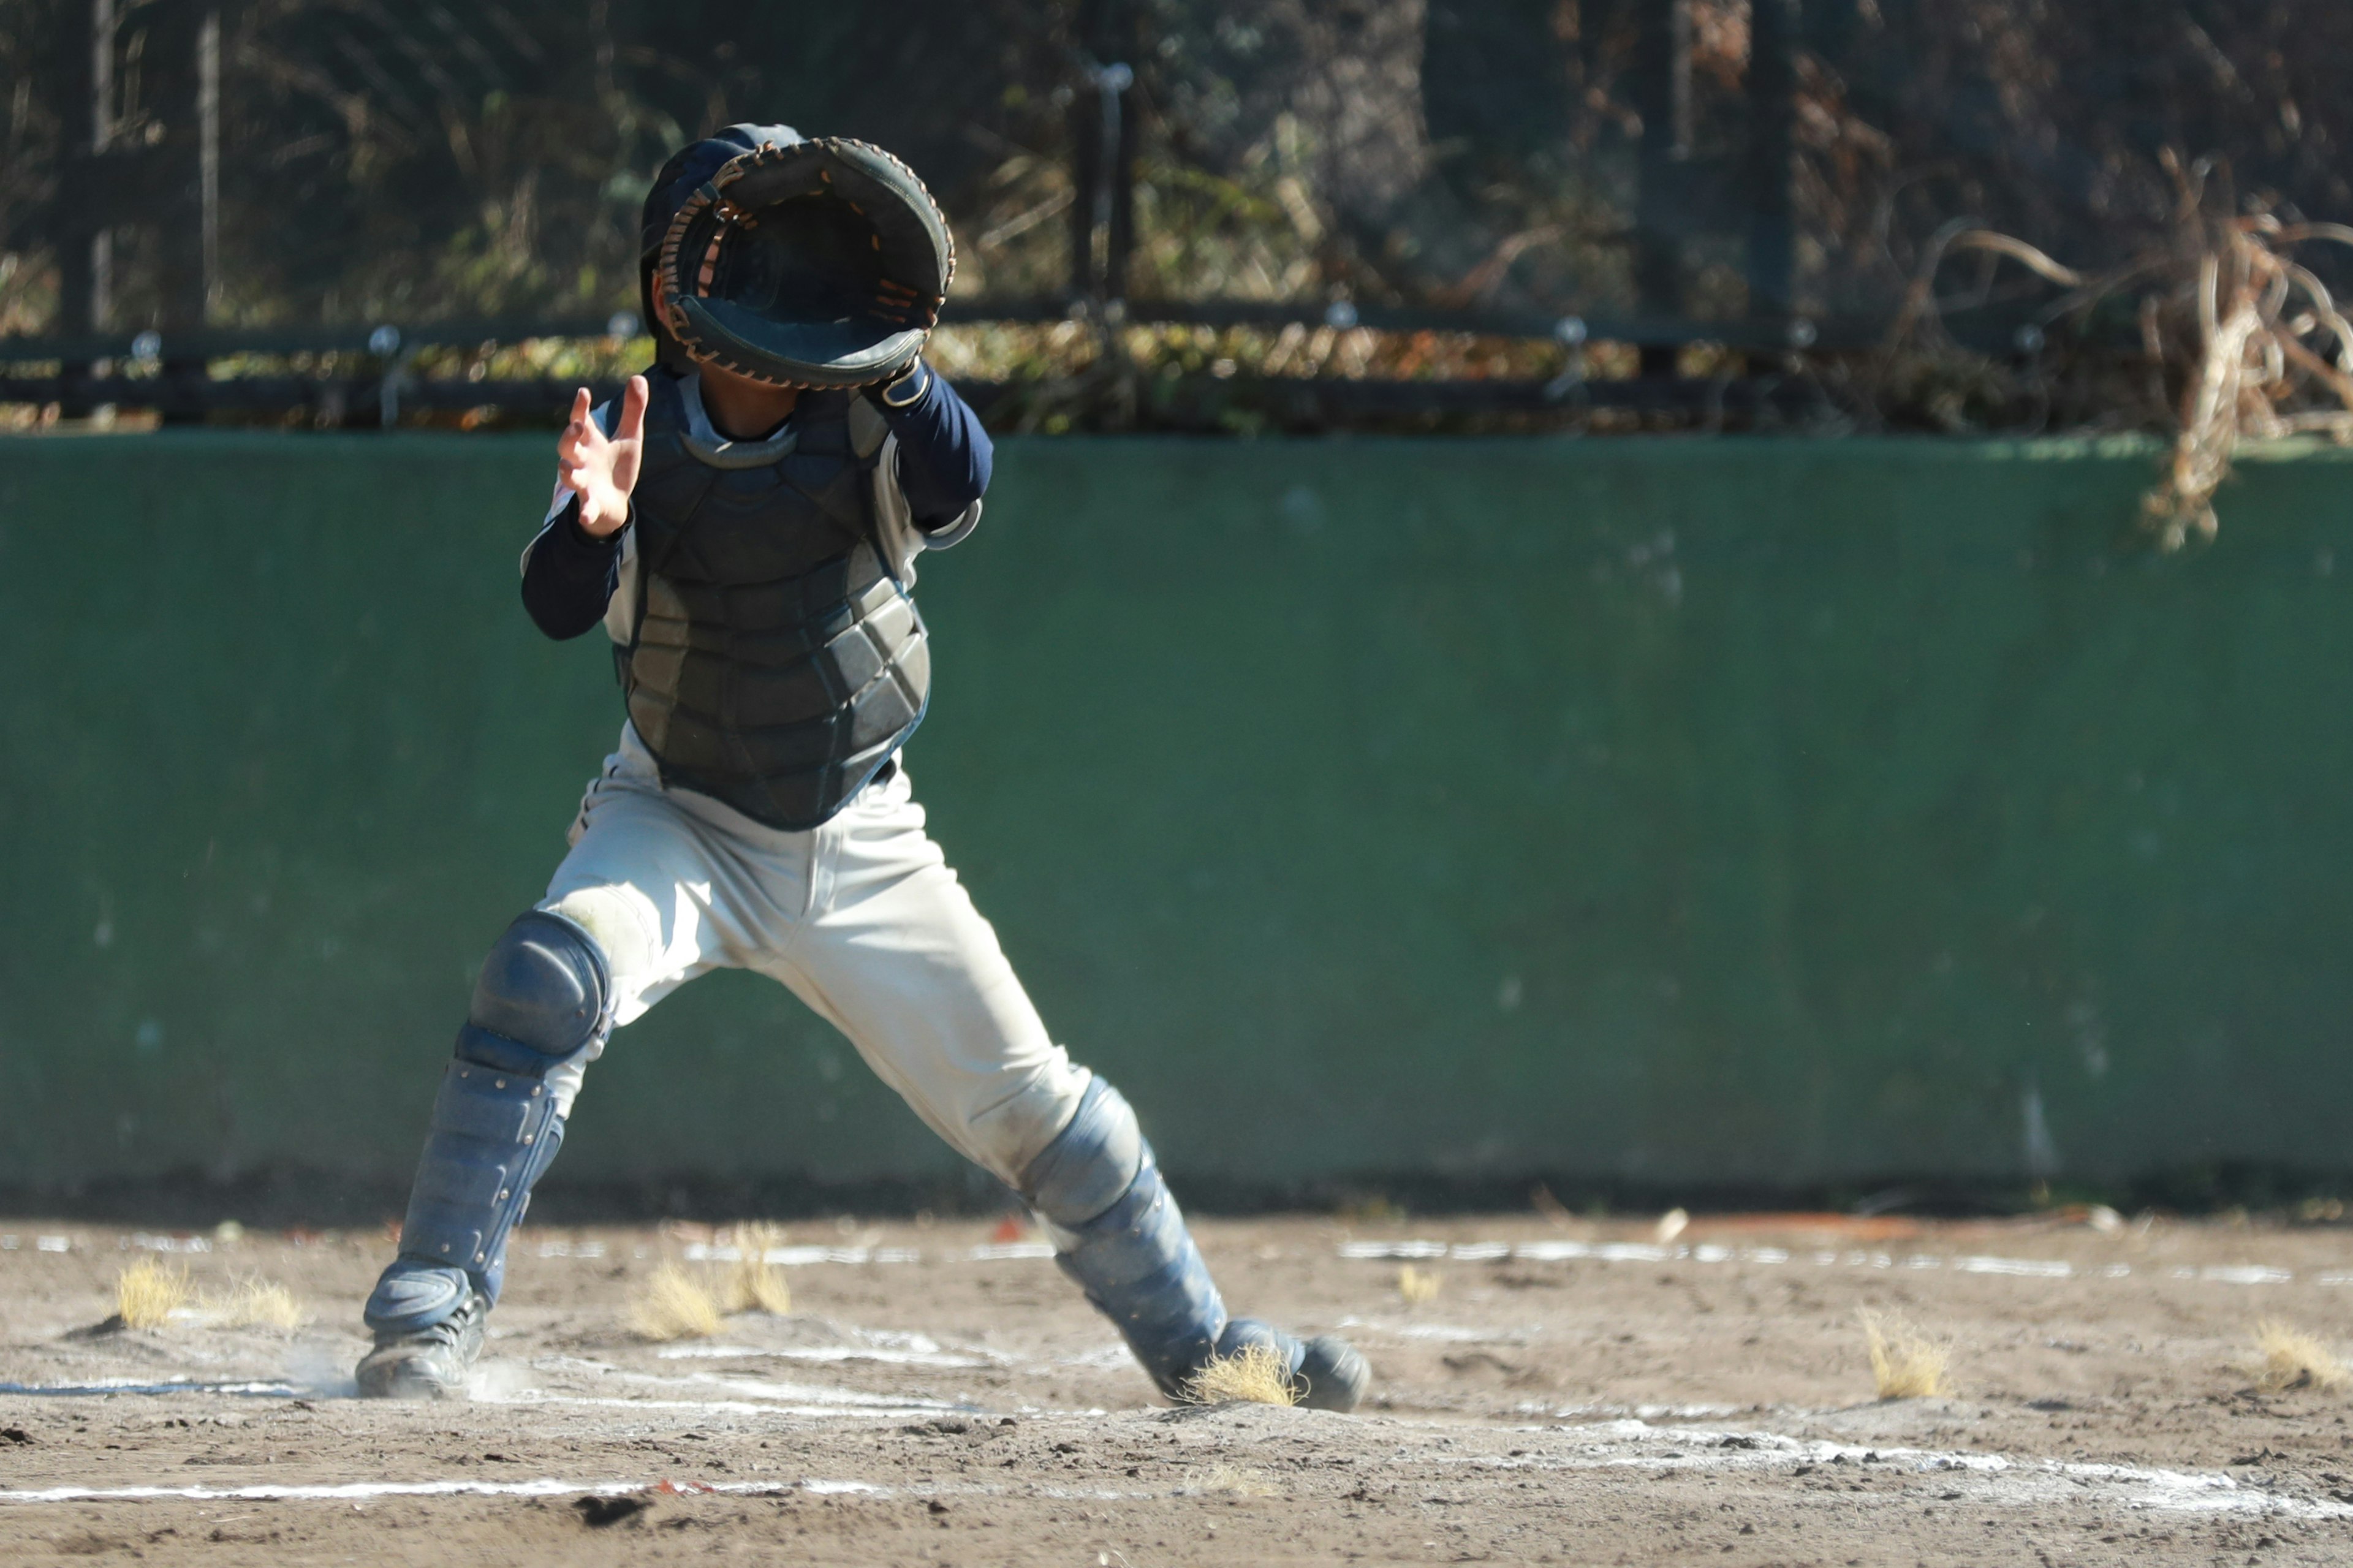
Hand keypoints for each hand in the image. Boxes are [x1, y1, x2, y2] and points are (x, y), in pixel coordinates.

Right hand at [557, 375, 647, 537]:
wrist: (616, 501)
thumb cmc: (617, 466)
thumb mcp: (630, 437)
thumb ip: (633, 410)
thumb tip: (638, 377)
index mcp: (590, 442)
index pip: (580, 421)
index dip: (580, 407)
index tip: (584, 393)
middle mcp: (582, 460)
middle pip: (567, 446)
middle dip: (569, 437)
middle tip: (577, 427)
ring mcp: (584, 482)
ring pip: (568, 475)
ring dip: (567, 471)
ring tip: (567, 468)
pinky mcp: (590, 503)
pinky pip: (585, 507)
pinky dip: (585, 512)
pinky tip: (586, 516)